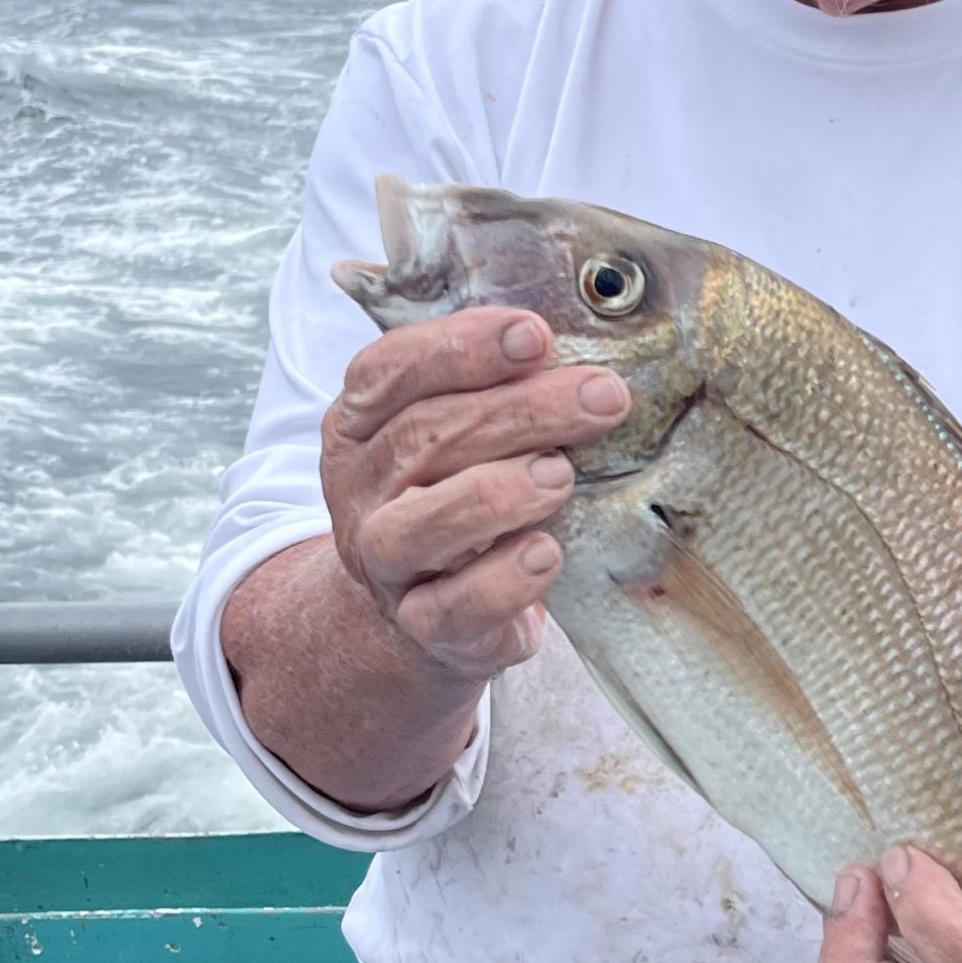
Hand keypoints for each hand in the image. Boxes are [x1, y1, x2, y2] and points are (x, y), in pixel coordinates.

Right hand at [320, 303, 629, 679]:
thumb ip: (495, 384)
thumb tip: (588, 336)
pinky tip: (546, 553)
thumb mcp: (458, 432)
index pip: (388, 370)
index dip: (461, 348)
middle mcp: (361, 490)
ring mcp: (386, 564)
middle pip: (425, 438)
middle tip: (602, 396)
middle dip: (521, 411)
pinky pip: (454, 608)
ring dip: (497, 494)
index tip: (536, 335)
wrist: (431, 611)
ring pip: (419, 526)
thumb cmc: (459, 493)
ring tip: (561, 476)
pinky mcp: (427, 627)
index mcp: (360, 425)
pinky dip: (503, 581)